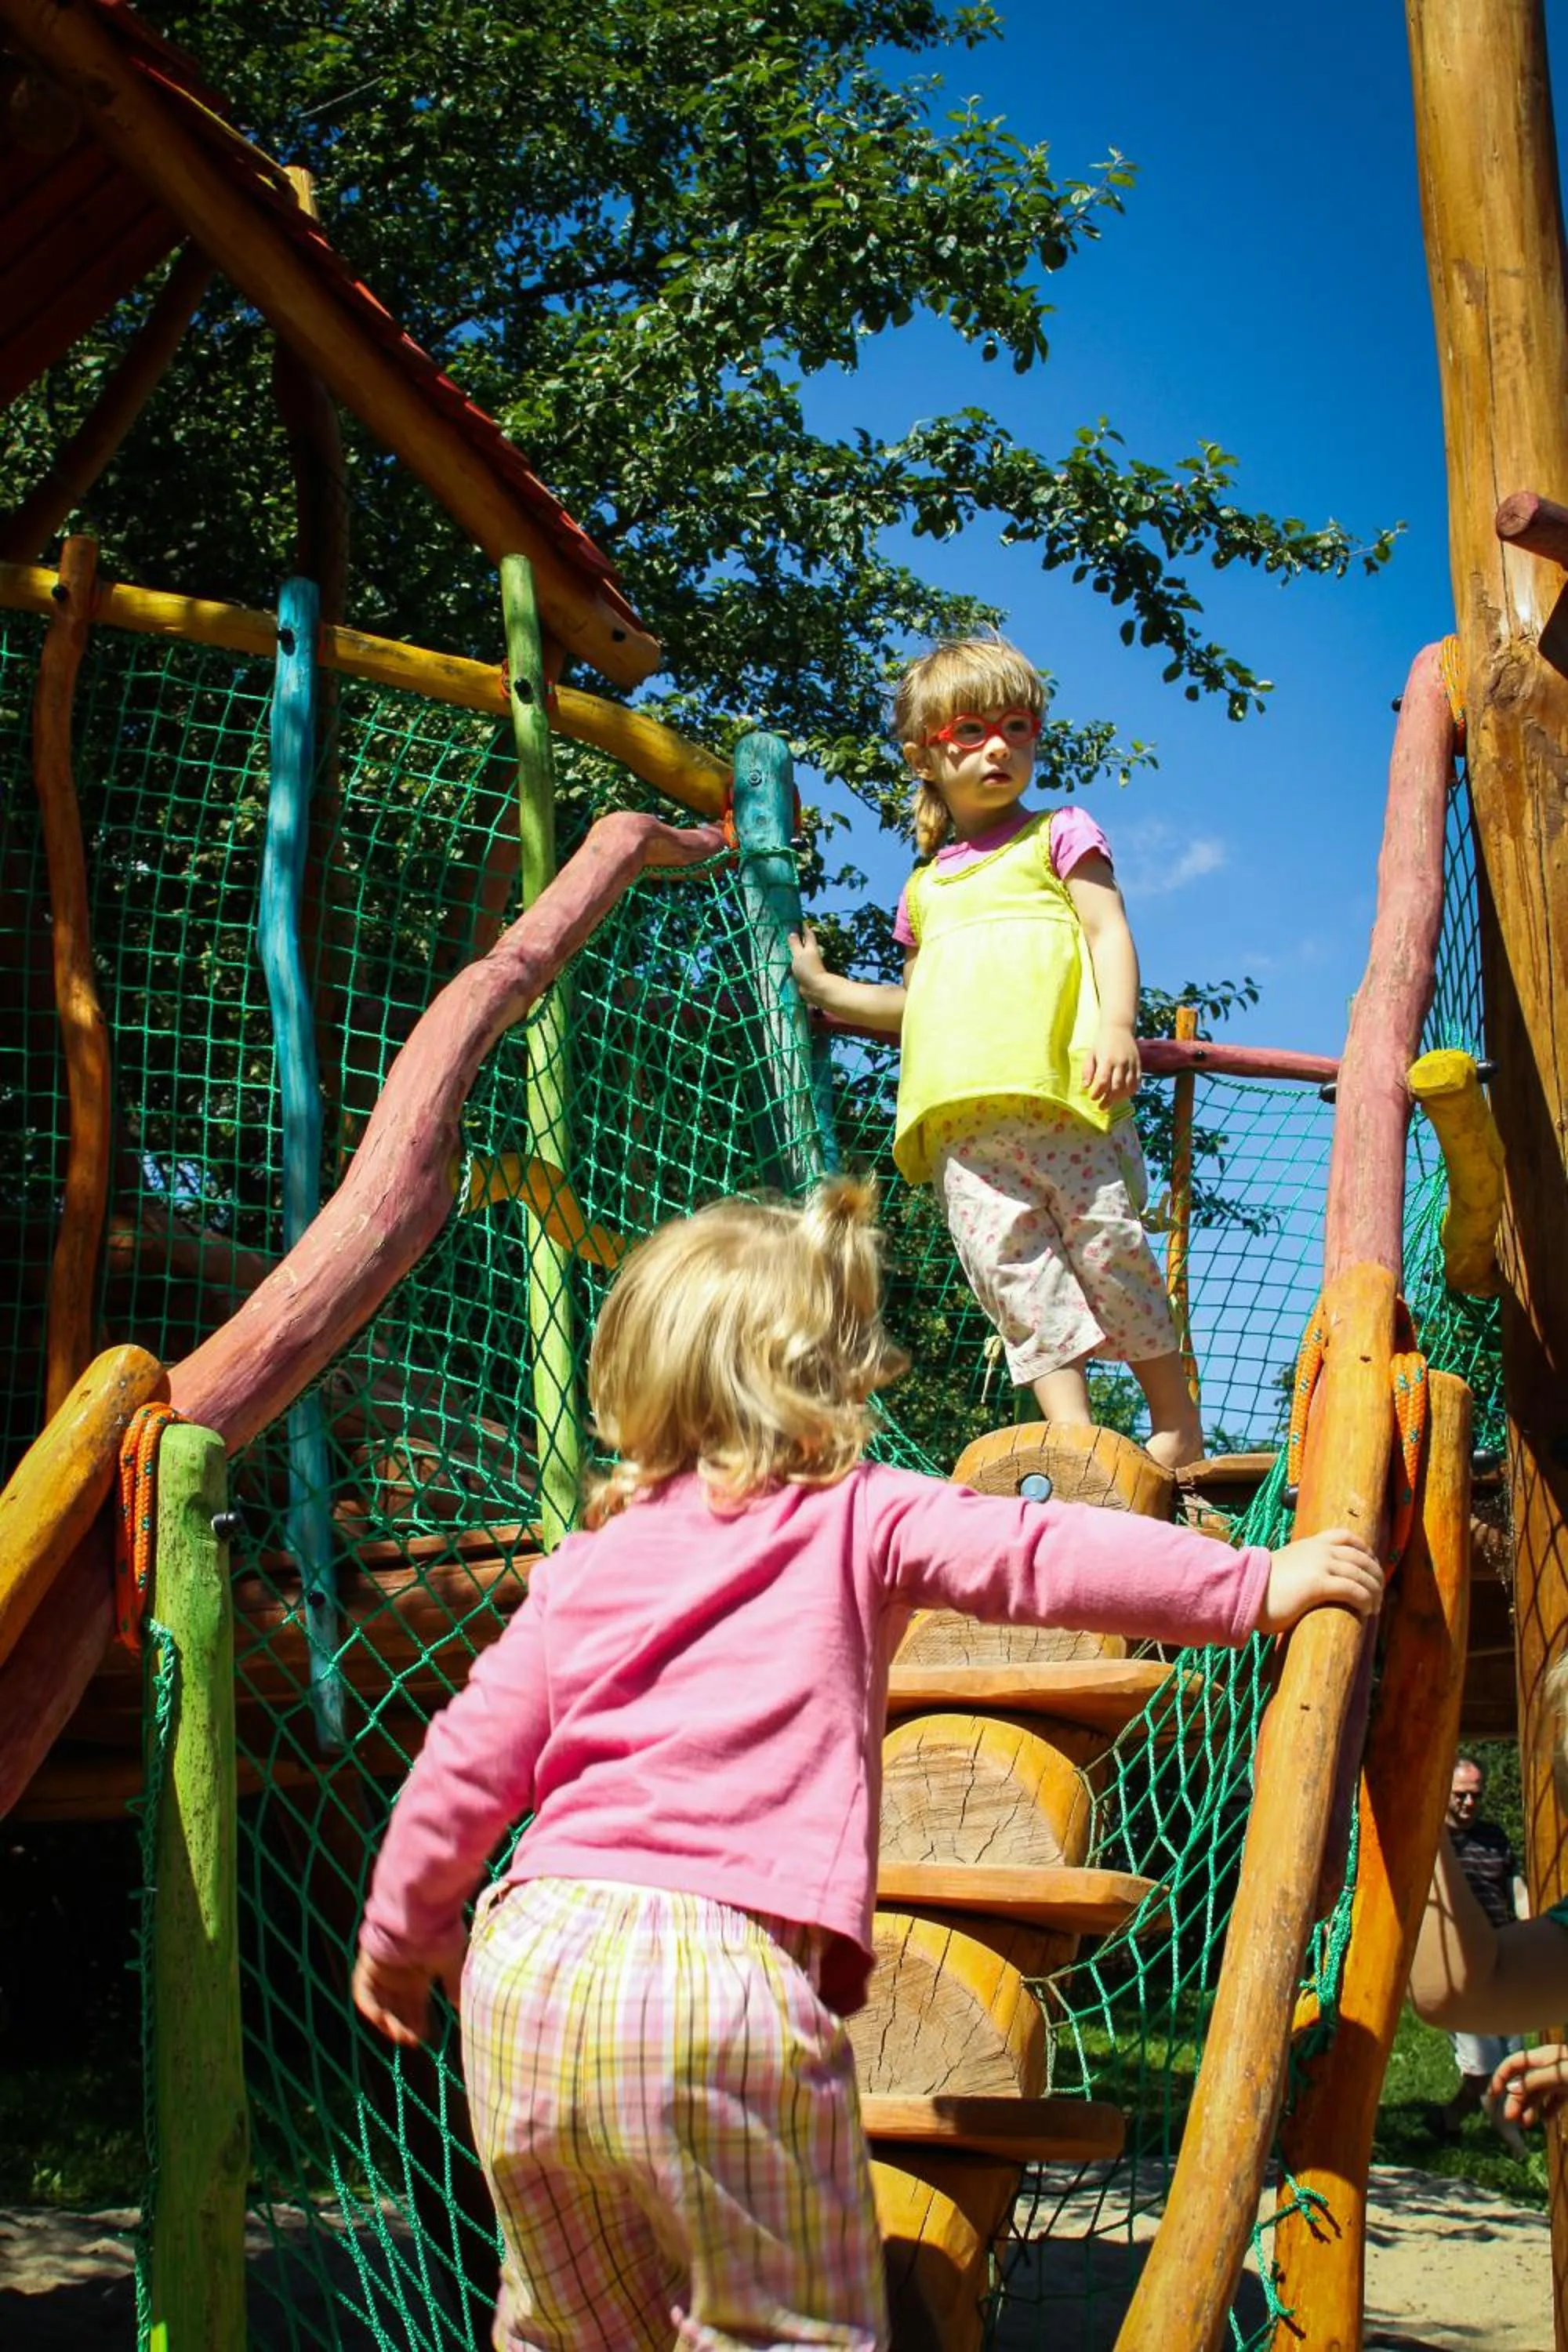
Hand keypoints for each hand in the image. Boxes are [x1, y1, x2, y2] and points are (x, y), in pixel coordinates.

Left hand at [352, 1938, 464, 2048]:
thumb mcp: (450, 1963)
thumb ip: (453, 1985)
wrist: (418, 1913)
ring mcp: (382, 1972)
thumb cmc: (437, 1936)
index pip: (416, 2005)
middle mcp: (399, 1975)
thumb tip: (461, 2007)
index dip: (419, 2022)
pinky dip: (371, 2008)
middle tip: (412, 2041)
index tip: (425, 2038)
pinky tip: (383, 2020)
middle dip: (405, 2026)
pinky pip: (364, 1993)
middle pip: (398, 2008)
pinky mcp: (368, 1966)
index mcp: (418, 1974)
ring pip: (382, 2004)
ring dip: (388, 2022)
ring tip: (399, 2035)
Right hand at [787, 925, 828, 1002]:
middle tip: (789, 931)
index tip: (798, 920)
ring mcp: (808, 963)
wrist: (815, 988)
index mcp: (810, 947)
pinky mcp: (805, 972)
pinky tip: (787, 961)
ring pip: (801, 953)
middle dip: (799, 937)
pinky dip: (793, 960)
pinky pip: (798, 963)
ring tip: (785, 946)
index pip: (807, 933)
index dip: (803, 926)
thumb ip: (795, 944)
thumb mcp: (799, 954)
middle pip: (805, 943)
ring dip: (795, 949)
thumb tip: (793, 933)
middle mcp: (811, 953)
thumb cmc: (808, 969)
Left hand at [1082, 1023, 1140, 1106]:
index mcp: (1107, 1060)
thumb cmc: (1102, 1042)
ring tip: (1111, 1102)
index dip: (1097, 1093)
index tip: (1093, 1099)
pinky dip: (1130, 1092)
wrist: (1119, 1028)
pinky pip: (1137, 1083)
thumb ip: (1088, 1070)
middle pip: (1116, 1087)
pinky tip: (1122, 1096)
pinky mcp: (1139, 1066)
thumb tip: (1085, 1087)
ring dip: (1119, 1098)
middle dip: (1108, 1100)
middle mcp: (1121, 1063)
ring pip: (1128, 1087)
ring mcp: (1131, 1065)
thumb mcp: (1091, 1054)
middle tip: (1101, 1106)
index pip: (1103, 1081)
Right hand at [1256, 1527, 1383, 1634]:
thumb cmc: (1259, 1587)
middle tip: (1380, 1592)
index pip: (1345, 1536)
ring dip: (1374, 1590)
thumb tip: (1305, 1583)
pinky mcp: (1319, 1584)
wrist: (1243, 1592)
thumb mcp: (1284, 1569)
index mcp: (1309, 1544)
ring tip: (1376, 1606)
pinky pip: (1353, 1589)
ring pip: (1361, 1573)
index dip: (1364, 1549)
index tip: (1372, 1564)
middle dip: (1375, 1574)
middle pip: (1360, 1556)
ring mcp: (1319, 1565)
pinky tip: (1367, 1611)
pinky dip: (1365, 1600)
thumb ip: (1300, 1569)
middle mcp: (1318, 1550)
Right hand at [1492, 2042, 1567, 2128]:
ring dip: (1529, 2108)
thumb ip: (1536, 2080)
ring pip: (1538, 2093)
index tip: (1492, 2095)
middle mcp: (1549, 2067)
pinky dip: (1547, 2110)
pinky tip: (1544, 2120)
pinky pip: (1554, 2101)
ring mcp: (1560, 2078)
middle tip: (1511, 2119)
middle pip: (1525, 2082)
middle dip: (1515, 2099)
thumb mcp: (1559, 2073)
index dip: (1501, 2076)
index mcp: (1543, 2057)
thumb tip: (1509, 2089)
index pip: (1514, 2062)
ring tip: (1525, 2124)